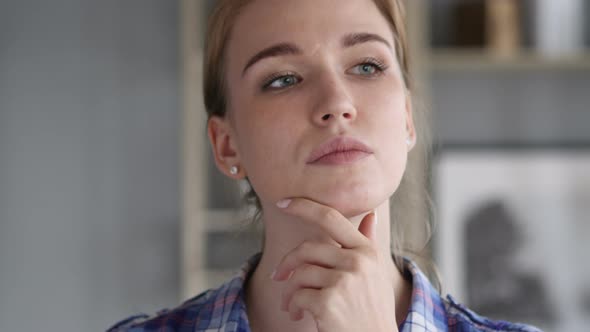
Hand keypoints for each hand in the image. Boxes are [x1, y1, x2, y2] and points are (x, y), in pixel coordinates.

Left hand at [272, 198, 397, 331]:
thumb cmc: (373, 311)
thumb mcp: (375, 275)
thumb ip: (368, 243)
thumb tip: (370, 214)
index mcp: (367, 252)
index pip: (331, 217)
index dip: (304, 207)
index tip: (283, 202)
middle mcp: (358, 262)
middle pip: (307, 248)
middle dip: (287, 263)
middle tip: (277, 277)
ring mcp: (344, 281)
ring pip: (299, 274)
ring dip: (289, 291)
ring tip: (291, 305)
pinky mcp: (328, 302)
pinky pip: (297, 295)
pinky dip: (293, 307)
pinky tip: (298, 315)